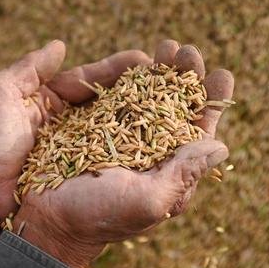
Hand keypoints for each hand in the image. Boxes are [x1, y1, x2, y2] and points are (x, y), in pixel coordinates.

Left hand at [0, 40, 150, 251]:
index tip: (147, 59)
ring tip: (176, 103)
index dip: (119, 69)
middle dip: (141, 88)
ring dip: (146, 116)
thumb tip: (60, 44)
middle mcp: (71, 123)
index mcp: (52, 100)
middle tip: (171, 75)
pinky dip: (136, 149)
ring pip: (118, 128)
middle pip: (111, 101)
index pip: (91, 79)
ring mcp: (79, 150)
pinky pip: (114, 158)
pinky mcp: (83, 174)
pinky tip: (162, 141)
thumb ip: (29, 68)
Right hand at [13, 40, 233, 267]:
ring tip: (167, 47)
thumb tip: (220, 146)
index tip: (221, 73)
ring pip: (148, 97)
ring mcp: (121, 136)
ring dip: (160, 71)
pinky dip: (127, 77)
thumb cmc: (99, 217)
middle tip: (188, 52)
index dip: (211, 102)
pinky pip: (115, 97)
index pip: (198, 131)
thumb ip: (182, 175)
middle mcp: (149, 151)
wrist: (46, 220)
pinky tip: (136, 60)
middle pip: (175, 107)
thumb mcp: (146, 201)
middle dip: (185, 77)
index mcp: (169, 169)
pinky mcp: (93, 126)